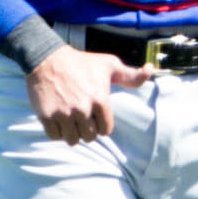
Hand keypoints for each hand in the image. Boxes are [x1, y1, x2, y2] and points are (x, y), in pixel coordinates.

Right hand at [24, 44, 147, 144]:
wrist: (47, 58)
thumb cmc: (81, 62)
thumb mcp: (109, 65)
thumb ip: (131, 74)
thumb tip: (151, 69)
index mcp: (100, 99)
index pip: (106, 129)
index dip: (102, 124)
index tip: (96, 116)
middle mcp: (82, 109)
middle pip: (90, 137)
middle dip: (87, 130)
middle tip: (82, 118)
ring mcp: (63, 114)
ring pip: (72, 140)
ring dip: (72, 133)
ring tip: (71, 121)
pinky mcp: (46, 116)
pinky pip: (55, 136)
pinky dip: (57, 132)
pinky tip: (58, 120)